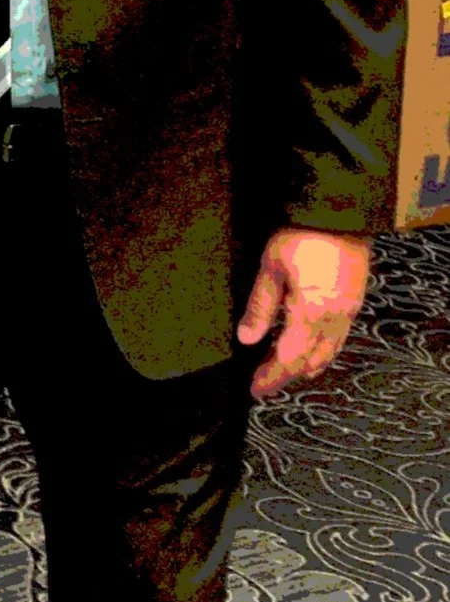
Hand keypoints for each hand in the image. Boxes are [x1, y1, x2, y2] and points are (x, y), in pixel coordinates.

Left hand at [236, 227, 370, 399]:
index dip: (271, 377)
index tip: (255, 388)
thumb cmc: (301, 235)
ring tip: (284, 370)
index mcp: (311, 314)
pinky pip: (339, 338)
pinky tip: (312, 349)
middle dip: (286, 375)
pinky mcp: (354, 301)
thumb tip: (247, 339)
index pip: (288, 359)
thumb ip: (261, 307)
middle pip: (309, 361)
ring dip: (306, 365)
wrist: (339, 213)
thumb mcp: (271, 268)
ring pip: (328, 352)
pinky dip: (323, 350)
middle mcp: (334, 319)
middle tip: (265, 381)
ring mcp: (348, 311)